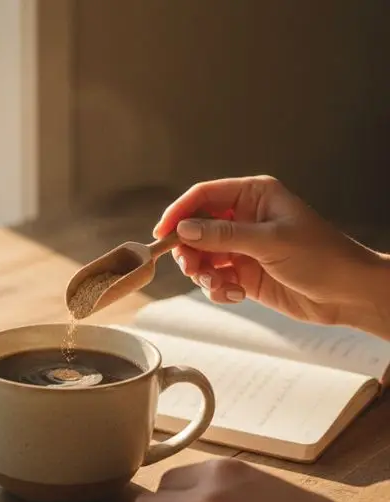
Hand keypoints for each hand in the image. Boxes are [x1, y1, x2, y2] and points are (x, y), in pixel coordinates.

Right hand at [153, 176, 389, 335]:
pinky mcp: (243, 273)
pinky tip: (235, 295)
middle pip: (196, 228)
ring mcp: (242, 247)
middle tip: (192, 268)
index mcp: (253, 196)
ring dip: (203, 273)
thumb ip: (224, 236)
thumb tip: (184, 230)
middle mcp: (244, 219)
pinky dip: (217, 288)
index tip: (162, 234)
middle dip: (190, 250)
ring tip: (218, 285)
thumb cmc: (322, 257)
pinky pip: (214, 278)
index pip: (204, 196)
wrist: (348, 294)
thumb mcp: (270, 242)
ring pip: (202, 256)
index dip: (180, 213)